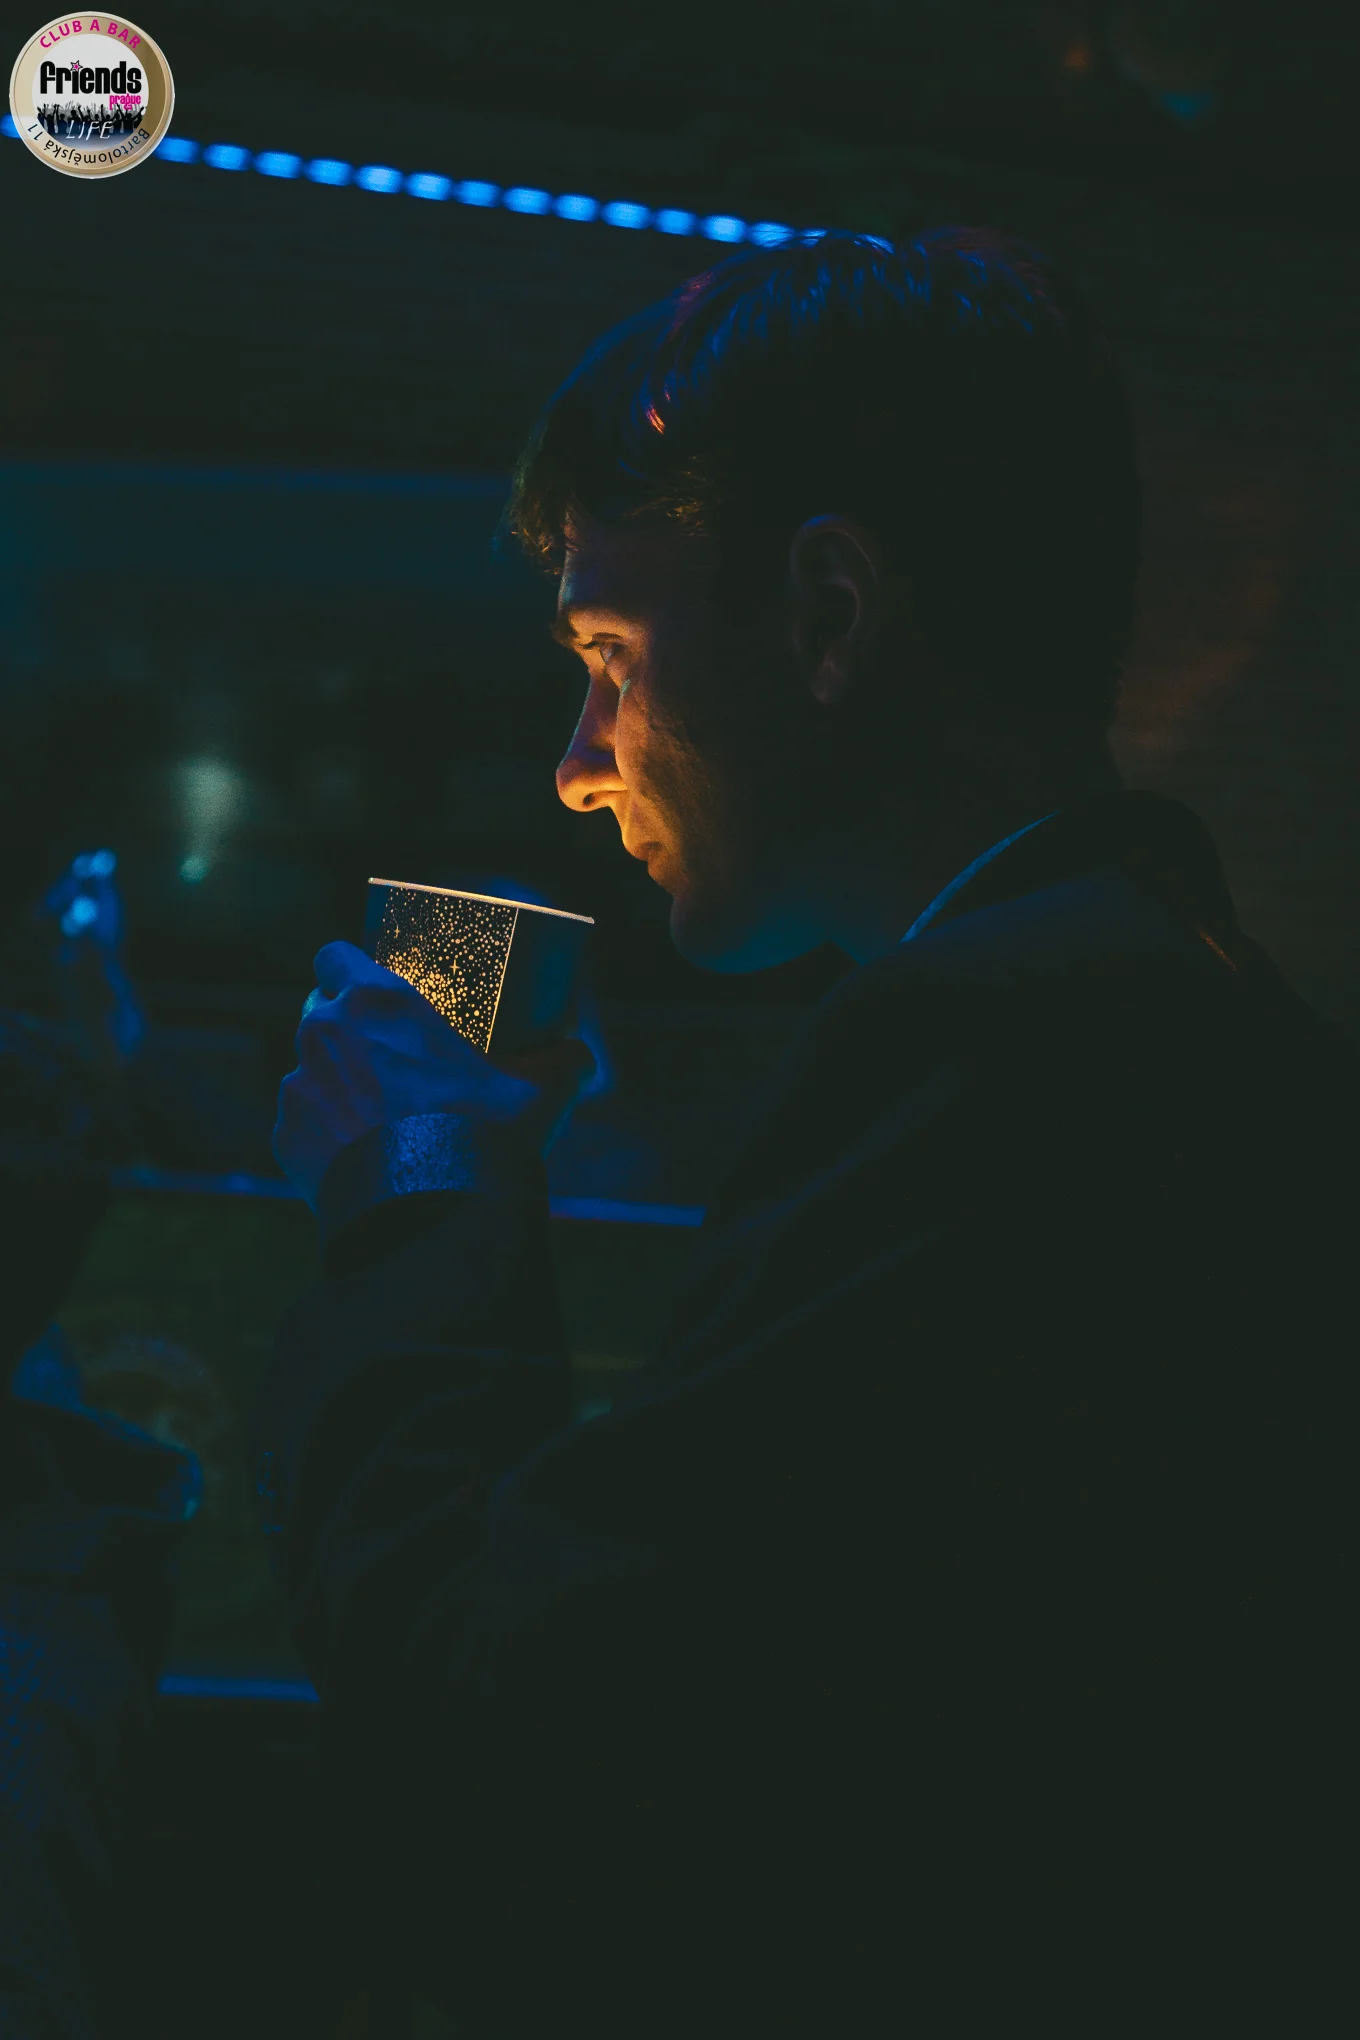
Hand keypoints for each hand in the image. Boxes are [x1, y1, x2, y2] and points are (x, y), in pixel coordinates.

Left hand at [273, 942, 595, 1207]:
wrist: (430, 1214)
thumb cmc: (482, 1136)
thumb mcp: (540, 1090)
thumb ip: (562, 1061)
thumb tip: (580, 1058)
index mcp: (375, 1002)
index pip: (334, 956)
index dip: (349, 970)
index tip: (370, 992)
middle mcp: (324, 1032)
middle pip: (317, 1011)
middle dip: (342, 1028)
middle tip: (384, 1058)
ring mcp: (298, 1086)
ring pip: (309, 1071)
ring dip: (334, 1085)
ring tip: (376, 1119)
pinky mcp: (285, 1138)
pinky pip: (301, 1125)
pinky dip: (323, 1136)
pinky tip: (359, 1157)